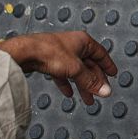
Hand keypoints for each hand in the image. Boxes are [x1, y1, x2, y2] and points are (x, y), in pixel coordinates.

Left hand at [0, 31, 117, 104]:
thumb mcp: (76, 69)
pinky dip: (67, 83)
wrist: (24, 52)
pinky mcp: (49, 60)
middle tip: (100, 92)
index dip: (108, 65)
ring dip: (82, 84)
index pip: (101, 54)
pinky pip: (63, 73)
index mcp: (83, 41)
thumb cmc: (48, 51)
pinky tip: (68, 92)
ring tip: (87, 98)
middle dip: (94, 80)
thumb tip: (104, 90)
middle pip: (89, 64)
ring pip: (76, 70)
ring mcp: (60, 52)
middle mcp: (73, 45)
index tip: (113, 74)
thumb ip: (91, 81)